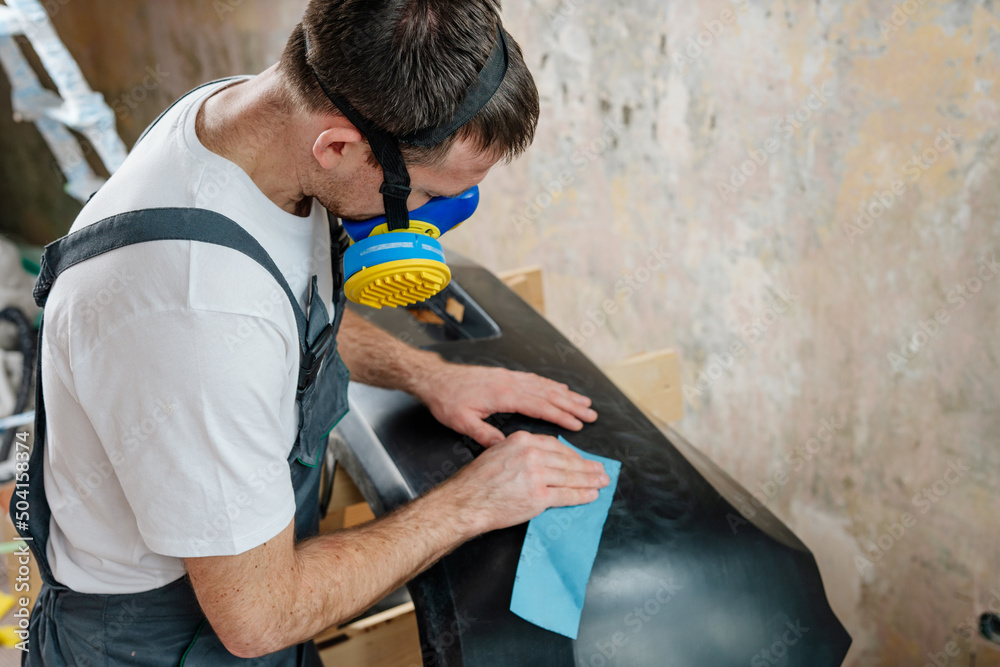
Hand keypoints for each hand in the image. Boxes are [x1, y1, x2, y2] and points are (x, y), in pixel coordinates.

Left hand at [412, 360, 597, 445]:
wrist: (436, 378)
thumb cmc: (447, 401)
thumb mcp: (462, 422)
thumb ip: (485, 435)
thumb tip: (507, 448)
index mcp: (503, 395)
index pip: (540, 406)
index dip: (561, 415)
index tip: (579, 424)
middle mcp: (510, 383)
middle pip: (548, 394)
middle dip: (572, 405)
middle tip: (592, 414)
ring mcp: (509, 377)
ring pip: (544, 385)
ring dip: (566, 393)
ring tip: (584, 401)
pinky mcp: (505, 375)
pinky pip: (534, 379)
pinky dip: (550, 384)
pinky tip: (559, 389)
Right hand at [440, 431, 610, 534]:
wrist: (465, 502)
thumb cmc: (476, 481)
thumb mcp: (497, 453)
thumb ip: (519, 452)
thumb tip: (540, 458)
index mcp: (522, 440)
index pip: (555, 445)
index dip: (572, 454)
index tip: (581, 459)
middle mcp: (531, 454)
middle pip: (566, 460)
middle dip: (587, 466)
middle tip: (600, 470)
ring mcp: (536, 475)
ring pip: (570, 476)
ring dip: (589, 480)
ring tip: (601, 482)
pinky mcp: (538, 496)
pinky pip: (566, 495)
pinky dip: (582, 495)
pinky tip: (591, 495)